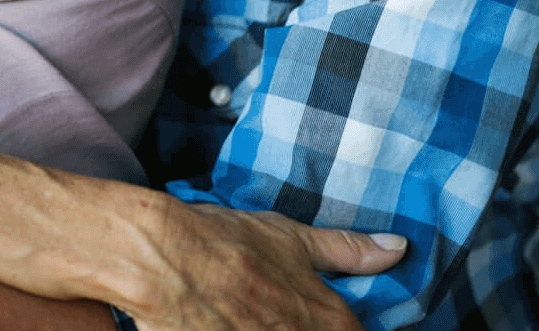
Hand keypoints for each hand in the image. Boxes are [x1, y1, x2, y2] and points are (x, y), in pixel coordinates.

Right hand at [124, 200, 408, 330]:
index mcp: (328, 319)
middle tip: (267, 308)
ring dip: (268, 326)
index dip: (341, 325)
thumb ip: (345, 249)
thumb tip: (397, 249)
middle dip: (300, 324)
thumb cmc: (223, 241)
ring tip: (247, 313)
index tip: (322, 316)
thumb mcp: (288, 237)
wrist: (161, 257)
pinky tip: (230, 320)